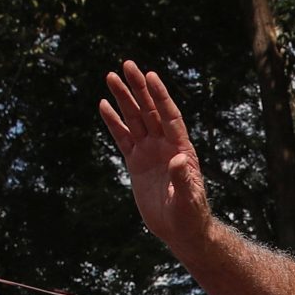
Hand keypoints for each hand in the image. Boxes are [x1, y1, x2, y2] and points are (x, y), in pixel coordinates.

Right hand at [101, 62, 216, 256]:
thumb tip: (179, 159)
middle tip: (126, 64)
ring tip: (111, 76)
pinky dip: (114, 122)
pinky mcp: (137, 162)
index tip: (149, 76)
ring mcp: (150, 152)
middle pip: (150, 110)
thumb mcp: (189, 200)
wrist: (181, 230)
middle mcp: (165, 145)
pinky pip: (123, 137)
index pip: (169, 116)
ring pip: (135, 119)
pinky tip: (104, 105)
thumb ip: (184, 179)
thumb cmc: (190, 216)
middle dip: (138, 88)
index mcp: (181, 148)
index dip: (160, 96)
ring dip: (124, 98)